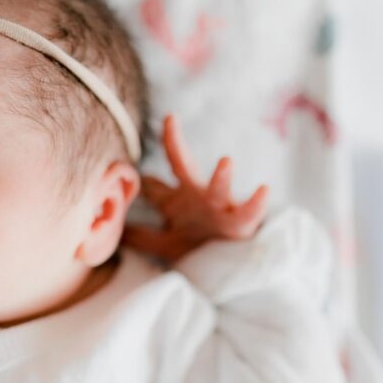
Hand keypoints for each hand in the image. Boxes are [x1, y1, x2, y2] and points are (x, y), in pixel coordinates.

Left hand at [124, 114, 268, 262]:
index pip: (154, 186)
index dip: (141, 182)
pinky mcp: (242, 222)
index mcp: (177, 201)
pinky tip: (264, 190)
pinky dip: (257, 202)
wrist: (234, 262)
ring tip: (226, 161)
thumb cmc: (201, 247)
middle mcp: (197, 196)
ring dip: (222, 177)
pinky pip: (251, 211)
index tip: (123, 172)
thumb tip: (118, 233)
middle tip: (170, 119)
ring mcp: (220, 207)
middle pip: (184, 166)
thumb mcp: (168, 243)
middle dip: (176, 144)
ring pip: (220, 188)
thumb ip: (143, 238)